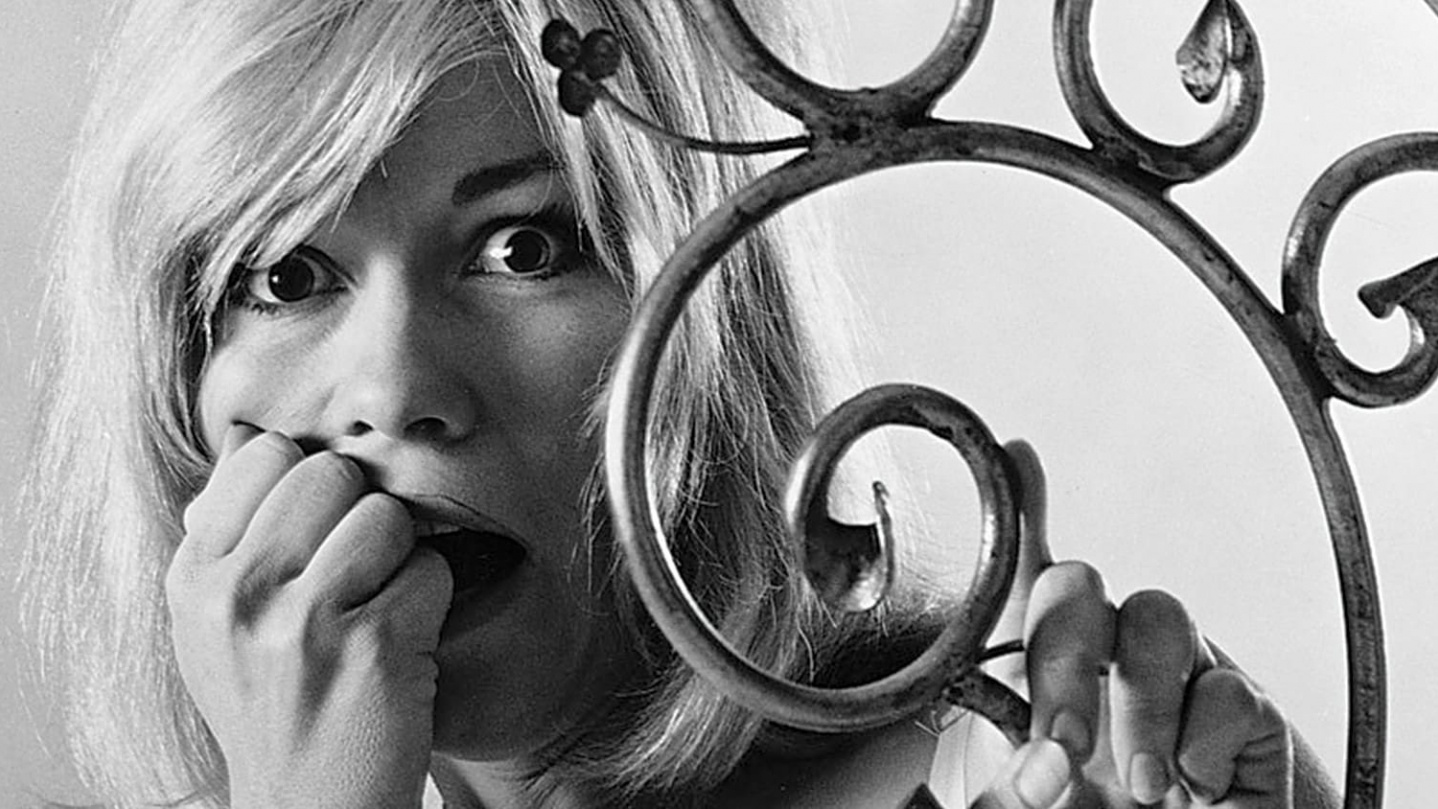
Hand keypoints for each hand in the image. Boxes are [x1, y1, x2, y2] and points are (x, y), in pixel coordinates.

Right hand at [165, 425, 451, 808]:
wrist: (310, 808)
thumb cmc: (277, 705)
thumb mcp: (219, 624)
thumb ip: (231, 535)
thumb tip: (248, 436)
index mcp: (195, 576)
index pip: (266, 453)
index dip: (310, 480)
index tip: (315, 530)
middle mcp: (239, 593)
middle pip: (334, 472)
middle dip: (360, 513)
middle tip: (356, 575)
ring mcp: (303, 620)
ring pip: (388, 514)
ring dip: (401, 558)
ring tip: (377, 610)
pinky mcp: (373, 645)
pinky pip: (433, 569)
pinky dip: (433, 601)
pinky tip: (403, 644)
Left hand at [968, 442, 1291, 808]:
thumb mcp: (1029, 805)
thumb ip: (1010, 784)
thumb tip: (1040, 756)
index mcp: (1046, 674)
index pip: (1022, 584)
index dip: (1018, 513)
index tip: (1011, 456)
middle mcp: (1109, 657)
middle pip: (1079, 589)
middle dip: (1064, 655)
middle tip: (1062, 742)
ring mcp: (1180, 675)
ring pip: (1157, 617)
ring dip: (1141, 704)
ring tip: (1140, 785)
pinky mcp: (1248, 714)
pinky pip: (1231, 691)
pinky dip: (1203, 744)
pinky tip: (1193, 788)